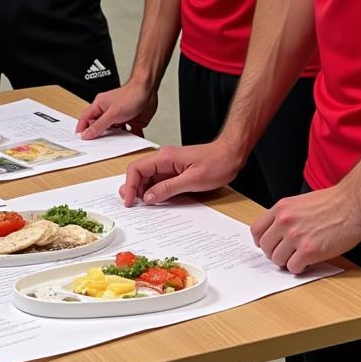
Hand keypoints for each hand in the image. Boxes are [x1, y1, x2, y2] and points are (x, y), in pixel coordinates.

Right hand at [76, 80, 157, 139]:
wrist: (148, 91)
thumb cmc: (131, 95)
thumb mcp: (112, 113)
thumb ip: (99, 125)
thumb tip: (86, 134)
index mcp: (100, 105)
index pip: (86, 118)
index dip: (82, 129)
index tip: (81, 140)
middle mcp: (109, 111)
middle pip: (99, 126)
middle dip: (98, 136)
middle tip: (98, 147)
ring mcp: (120, 117)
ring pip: (113, 132)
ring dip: (114, 139)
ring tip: (114, 146)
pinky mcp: (131, 121)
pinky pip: (128, 133)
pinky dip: (129, 139)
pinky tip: (129, 143)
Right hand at [119, 141, 240, 206]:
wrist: (231, 155)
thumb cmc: (216, 163)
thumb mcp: (192, 180)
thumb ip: (168, 188)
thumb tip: (148, 197)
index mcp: (165, 157)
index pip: (136, 168)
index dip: (130, 185)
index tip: (130, 201)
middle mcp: (164, 159)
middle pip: (139, 172)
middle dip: (132, 188)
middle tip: (131, 205)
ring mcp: (169, 164)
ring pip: (147, 177)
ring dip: (142, 191)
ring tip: (141, 206)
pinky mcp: (175, 170)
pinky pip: (158, 180)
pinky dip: (153, 190)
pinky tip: (155, 200)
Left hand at [251, 183, 360, 274]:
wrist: (352, 203)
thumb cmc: (332, 202)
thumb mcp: (300, 202)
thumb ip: (287, 216)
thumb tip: (278, 234)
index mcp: (281, 208)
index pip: (256, 229)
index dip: (262, 241)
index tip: (270, 246)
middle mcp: (284, 221)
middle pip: (265, 247)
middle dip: (275, 253)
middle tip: (286, 255)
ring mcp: (296, 236)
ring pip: (277, 259)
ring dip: (287, 262)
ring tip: (299, 258)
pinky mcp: (309, 250)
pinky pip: (293, 267)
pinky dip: (300, 268)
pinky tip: (309, 261)